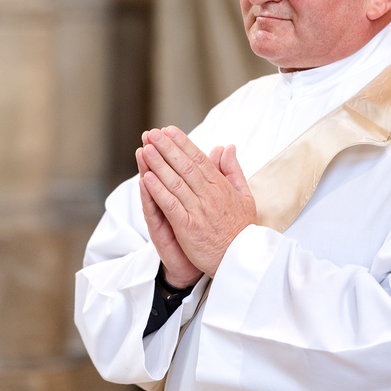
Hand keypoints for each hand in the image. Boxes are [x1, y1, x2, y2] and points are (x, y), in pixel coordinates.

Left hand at [140, 127, 255, 278]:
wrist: (242, 260)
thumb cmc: (242, 228)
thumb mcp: (245, 195)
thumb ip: (233, 170)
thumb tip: (228, 147)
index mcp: (221, 186)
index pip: (199, 159)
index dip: (182, 143)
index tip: (169, 130)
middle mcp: (209, 195)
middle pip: (185, 166)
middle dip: (167, 148)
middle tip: (152, 133)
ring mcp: (198, 211)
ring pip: (175, 182)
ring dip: (159, 164)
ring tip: (146, 149)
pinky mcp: (188, 228)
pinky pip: (171, 205)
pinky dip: (158, 191)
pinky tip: (146, 179)